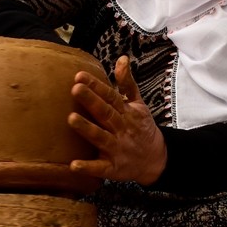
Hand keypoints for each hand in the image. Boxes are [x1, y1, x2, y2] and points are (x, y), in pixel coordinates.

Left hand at [68, 55, 166, 184]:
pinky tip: (73, 165)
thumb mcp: (138, 105)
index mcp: (126, 112)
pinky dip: (88, 167)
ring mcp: (117, 149)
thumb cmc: (141, 128)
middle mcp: (121, 129)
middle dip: (91, 101)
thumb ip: (127, 83)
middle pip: (105, 113)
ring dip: (87, 129)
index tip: (79, 76)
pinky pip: (100, 168)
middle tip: (75, 89)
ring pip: (101, 138)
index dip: (96, 86)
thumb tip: (122, 58)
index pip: (110, 96)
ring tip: (71, 119)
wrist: (156, 160)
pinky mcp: (113, 168)